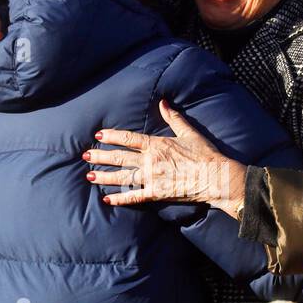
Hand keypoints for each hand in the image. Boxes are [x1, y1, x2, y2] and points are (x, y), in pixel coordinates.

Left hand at [83, 100, 247, 216]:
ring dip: (105, 177)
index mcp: (157, 144)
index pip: (128, 138)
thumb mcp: (189, 132)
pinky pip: (135, 196)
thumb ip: (173, 117)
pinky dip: (121, 199)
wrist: (216, 176)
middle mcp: (150, 161)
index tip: (99, 135)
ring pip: (123, 177)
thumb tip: (163, 102)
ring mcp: (152, 178)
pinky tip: (108, 200)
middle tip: (85, 156)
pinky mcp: (157, 193)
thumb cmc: (205, 154)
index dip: (112, 136)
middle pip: (120, 157)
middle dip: (101, 156)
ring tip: (89, 176)